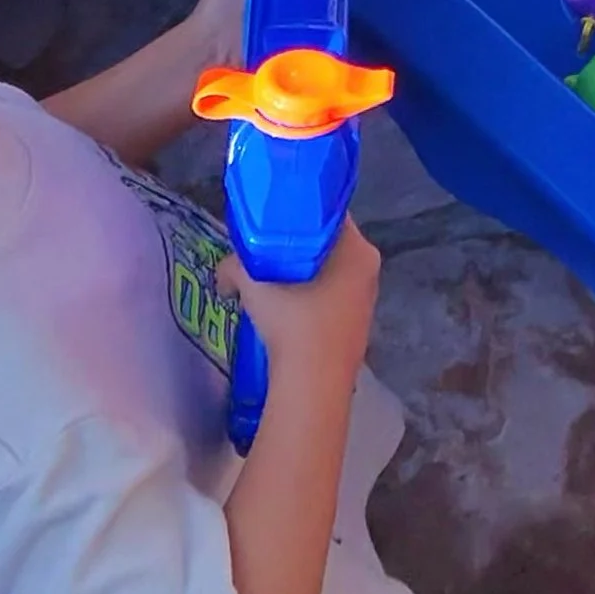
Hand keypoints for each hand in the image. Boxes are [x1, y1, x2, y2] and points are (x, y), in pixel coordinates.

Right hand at [221, 217, 381, 380]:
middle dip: (297, 246)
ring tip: (272, 283)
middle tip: (266, 251)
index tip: (273, 220)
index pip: (328, 213)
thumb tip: (224, 272)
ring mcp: (368, 298)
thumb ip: (234, 266)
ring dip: (304, 274)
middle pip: (329, 243)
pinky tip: (288, 310)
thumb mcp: (253, 282)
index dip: (297, 212)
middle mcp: (370, 267)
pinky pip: (334, 297)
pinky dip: (312, 298)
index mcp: (358, 248)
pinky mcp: (359, 324)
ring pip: (332, 272)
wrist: (312, 381)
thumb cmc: (291, 320)